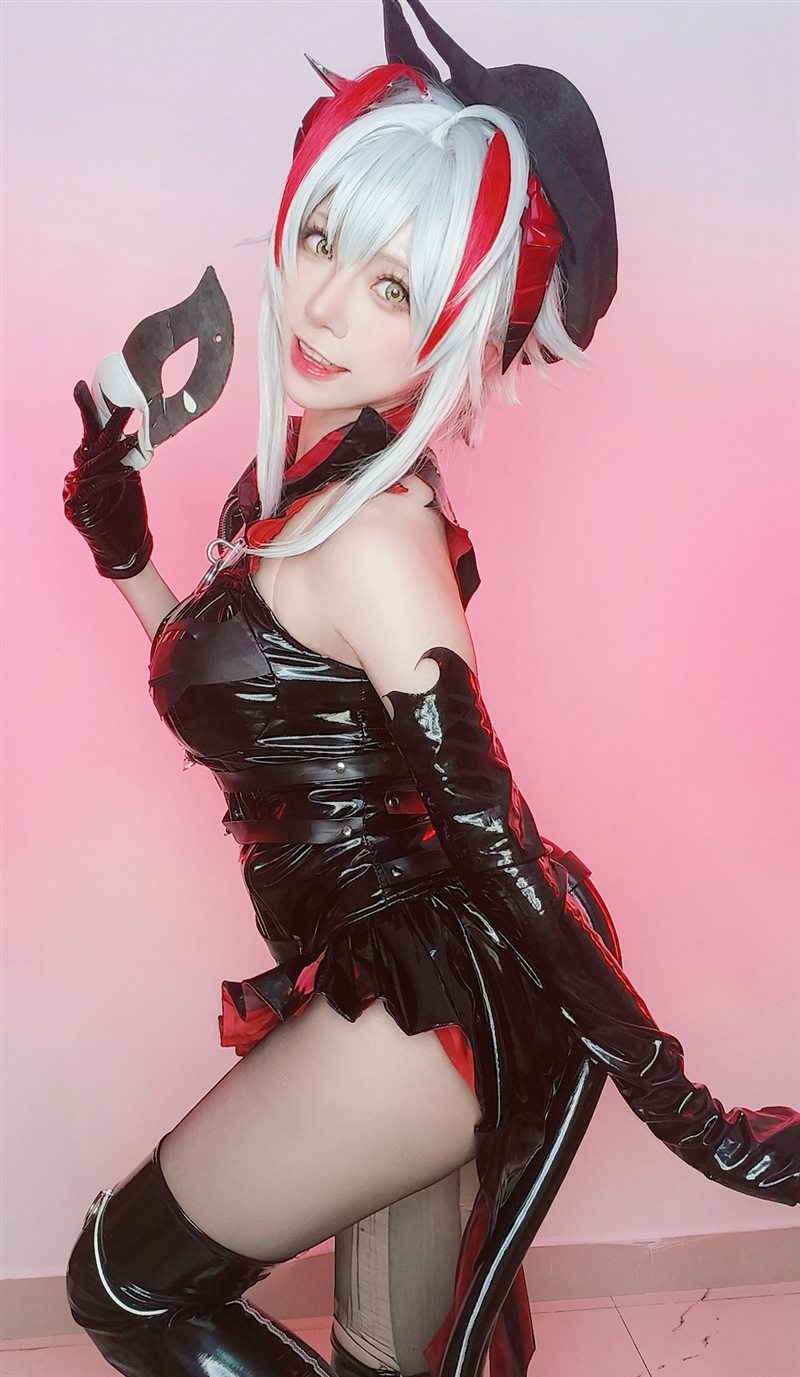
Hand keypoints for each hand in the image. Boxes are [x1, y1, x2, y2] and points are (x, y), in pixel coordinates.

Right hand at [63, 380, 153, 578]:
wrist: (125, 548)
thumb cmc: (126, 512)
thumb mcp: (129, 476)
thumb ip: (125, 456)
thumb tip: (133, 433)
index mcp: (90, 464)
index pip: (90, 433)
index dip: (92, 410)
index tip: (89, 388)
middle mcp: (79, 474)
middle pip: (90, 443)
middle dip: (104, 421)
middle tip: (121, 404)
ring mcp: (74, 492)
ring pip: (93, 465)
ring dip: (114, 452)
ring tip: (131, 441)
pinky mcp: (75, 509)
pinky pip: (92, 488)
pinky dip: (110, 479)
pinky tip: (125, 473)